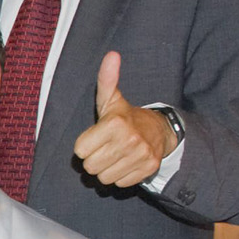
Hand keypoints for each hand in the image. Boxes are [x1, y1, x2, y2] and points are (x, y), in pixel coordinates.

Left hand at [73, 51, 170, 188]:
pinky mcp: (148, 169)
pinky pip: (119, 184)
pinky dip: (120, 176)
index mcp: (114, 123)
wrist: (159, 130)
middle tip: (106, 147)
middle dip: (94, 159)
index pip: (79, 151)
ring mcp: (141, 156)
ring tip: (116, 154)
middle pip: (90, 167)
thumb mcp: (111, 99)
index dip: (85, 145)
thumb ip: (106, 80)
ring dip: (106, 169)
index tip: (96, 137)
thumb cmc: (125, 116)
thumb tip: (111, 55)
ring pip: (104, 178)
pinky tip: (126, 162)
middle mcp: (129, 140)